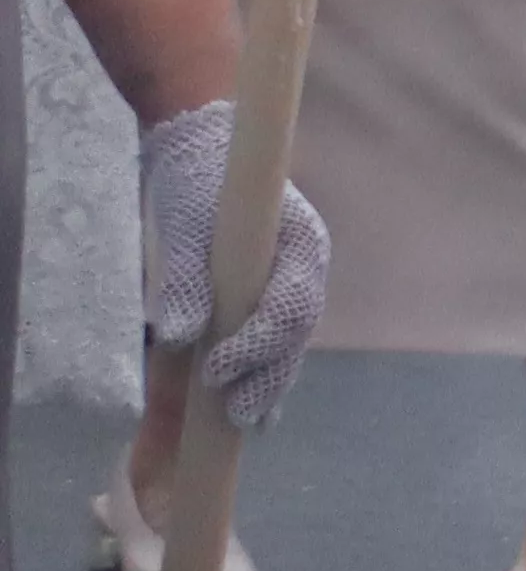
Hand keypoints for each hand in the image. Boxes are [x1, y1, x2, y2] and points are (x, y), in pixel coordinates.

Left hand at [139, 100, 331, 430]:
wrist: (201, 149)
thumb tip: (175, 337)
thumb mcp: (185, 222)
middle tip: (237, 413)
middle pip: (297, 332)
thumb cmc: (197, 182)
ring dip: (272, 381)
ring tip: (249, 421)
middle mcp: (306, 267)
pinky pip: (278, 339)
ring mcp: (295, 280)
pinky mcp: (272, 292)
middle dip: (269, 375)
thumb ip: (184, 279)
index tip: (214, 371)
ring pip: (291, 341)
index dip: (256, 344)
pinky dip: (268, 372)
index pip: (289, 305)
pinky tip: (257, 410)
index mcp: (299, 244)